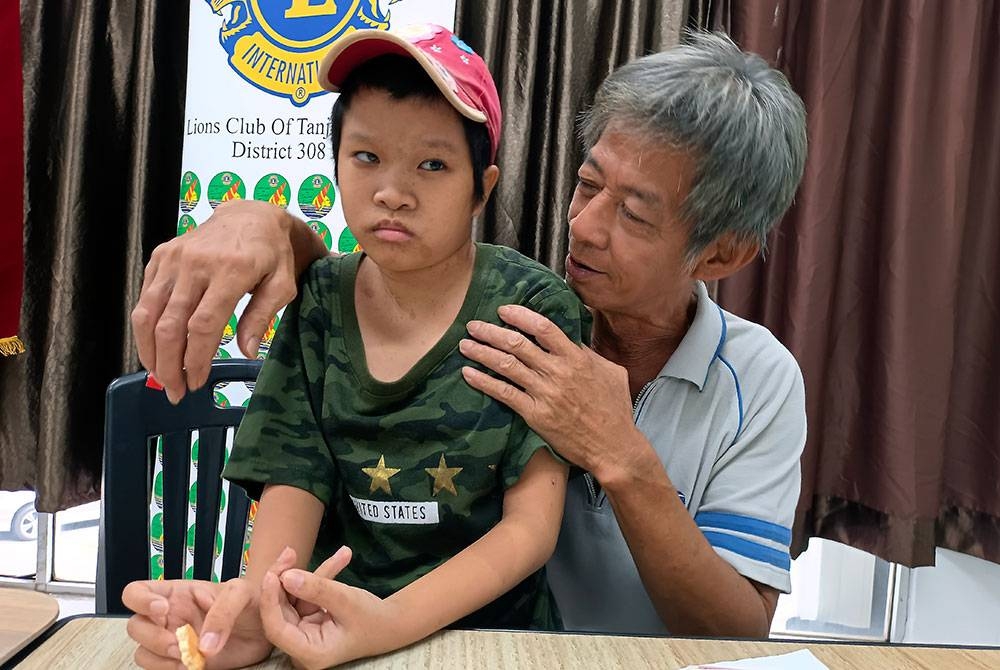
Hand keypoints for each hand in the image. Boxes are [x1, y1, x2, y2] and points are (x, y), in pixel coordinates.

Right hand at [122, 578, 270, 669]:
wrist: (265, 629)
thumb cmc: (251, 602)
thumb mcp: (242, 594)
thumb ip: (224, 611)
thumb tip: (204, 645)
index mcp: (177, 594)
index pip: (136, 592)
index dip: (140, 600)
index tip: (162, 610)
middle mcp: (168, 617)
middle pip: (135, 626)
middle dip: (152, 638)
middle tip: (179, 645)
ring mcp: (172, 641)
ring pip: (142, 652)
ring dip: (159, 659)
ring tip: (187, 658)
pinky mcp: (180, 662)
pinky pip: (158, 669)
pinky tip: (192, 666)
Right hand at [131, 200, 313, 403]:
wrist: (251, 216)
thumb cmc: (271, 255)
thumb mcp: (282, 285)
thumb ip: (262, 318)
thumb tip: (246, 352)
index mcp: (231, 270)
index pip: (202, 325)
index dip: (195, 359)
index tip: (196, 382)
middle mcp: (196, 262)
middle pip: (169, 324)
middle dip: (168, 364)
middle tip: (175, 390)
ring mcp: (174, 258)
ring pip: (147, 313)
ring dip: (149, 351)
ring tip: (161, 376)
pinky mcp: (161, 256)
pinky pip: (145, 297)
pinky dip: (145, 327)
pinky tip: (156, 348)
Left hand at [260, 547, 402, 668]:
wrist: (389, 623)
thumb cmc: (371, 618)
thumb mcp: (347, 601)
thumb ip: (317, 589)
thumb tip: (286, 576)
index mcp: (309, 652)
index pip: (277, 629)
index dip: (270, 601)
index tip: (273, 574)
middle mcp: (301, 645)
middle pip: (280, 611)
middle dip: (284, 580)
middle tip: (289, 553)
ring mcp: (303, 633)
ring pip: (291, 599)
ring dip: (303, 575)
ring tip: (323, 553)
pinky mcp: (308, 620)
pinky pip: (304, 595)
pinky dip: (316, 578)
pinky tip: (340, 558)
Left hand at [458, 304, 639, 474]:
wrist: (613, 447)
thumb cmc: (615, 409)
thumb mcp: (611, 372)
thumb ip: (589, 353)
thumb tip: (572, 338)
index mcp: (577, 358)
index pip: (543, 328)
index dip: (520, 316)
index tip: (503, 310)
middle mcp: (558, 372)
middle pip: (518, 344)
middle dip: (491, 332)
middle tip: (473, 325)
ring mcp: (545, 394)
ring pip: (506, 366)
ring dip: (482, 353)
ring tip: (465, 345)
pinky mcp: (535, 415)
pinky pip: (504, 394)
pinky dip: (484, 382)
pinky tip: (468, 374)